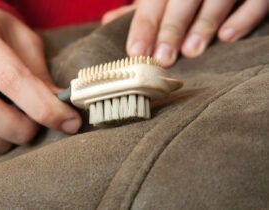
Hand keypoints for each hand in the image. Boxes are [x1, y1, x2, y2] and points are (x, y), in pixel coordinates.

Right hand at [0, 8, 80, 153]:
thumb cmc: (3, 36)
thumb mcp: (27, 43)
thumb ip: (41, 77)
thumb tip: (63, 114)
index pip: (11, 78)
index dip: (44, 106)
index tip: (69, 121)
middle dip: (21, 129)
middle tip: (38, 128)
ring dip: (1, 142)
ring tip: (18, 131)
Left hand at [102, 0, 268, 66]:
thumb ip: (143, 8)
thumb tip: (109, 21)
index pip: (153, 1)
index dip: (144, 26)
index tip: (135, 52)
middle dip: (171, 28)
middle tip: (162, 59)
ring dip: (204, 24)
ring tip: (192, 51)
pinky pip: (256, 0)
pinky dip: (244, 17)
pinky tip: (229, 37)